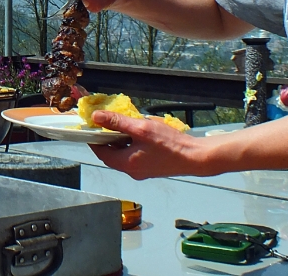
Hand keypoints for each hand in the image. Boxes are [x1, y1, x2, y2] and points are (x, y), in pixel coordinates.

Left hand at [87, 111, 210, 179]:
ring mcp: (143, 171)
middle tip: (107, 123)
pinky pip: (136, 155)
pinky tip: (141, 133)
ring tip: (125, 125)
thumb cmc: (170, 144)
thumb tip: (96, 117)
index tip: (91, 126)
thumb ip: (117, 122)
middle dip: (108, 138)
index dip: (94, 139)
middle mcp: (132, 171)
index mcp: (126, 164)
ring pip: (124, 154)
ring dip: (122, 140)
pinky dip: (133, 144)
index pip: (100, 152)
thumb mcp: (141, 128)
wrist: (195, 157)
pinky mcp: (152, 168)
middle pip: (112, 154)